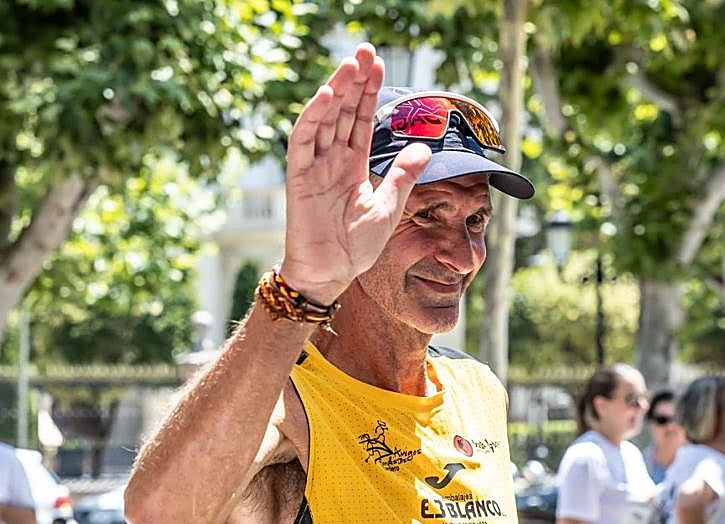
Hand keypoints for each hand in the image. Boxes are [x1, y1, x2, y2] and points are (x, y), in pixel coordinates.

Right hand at [280, 43, 431, 302]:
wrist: (330, 272)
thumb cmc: (355, 245)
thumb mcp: (389, 207)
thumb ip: (404, 176)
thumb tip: (425, 148)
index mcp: (353, 164)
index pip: (362, 119)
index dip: (370, 93)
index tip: (379, 65)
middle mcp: (332, 159)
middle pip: (344, 111)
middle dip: (355, 80)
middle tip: (366, 50)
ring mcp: (315, 165)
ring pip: (325, 118)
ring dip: (337, 89)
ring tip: (350, 63)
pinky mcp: (300, 176)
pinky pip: (304, 140)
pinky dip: (314, 117)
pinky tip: (328, 95)